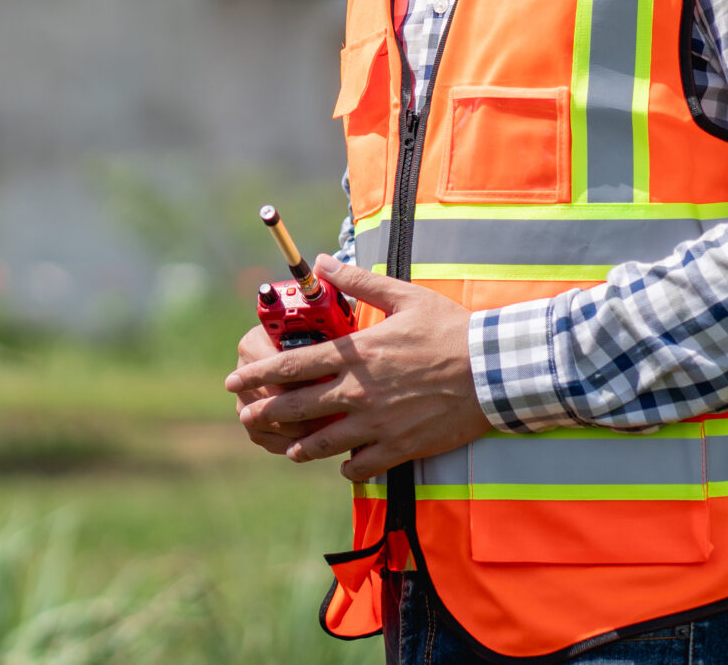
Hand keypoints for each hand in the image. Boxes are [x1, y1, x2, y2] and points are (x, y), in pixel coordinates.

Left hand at [223, 256, 488, 482]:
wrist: (493, 372)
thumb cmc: (450, 330)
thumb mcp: (403, 295)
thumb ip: (357, 282)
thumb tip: (323, 261)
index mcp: (355, 356)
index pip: (291, 366)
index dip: (257, 374)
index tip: (234, 380)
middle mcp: (358, 393)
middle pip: (297, 407)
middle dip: (265, 412)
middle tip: (246, 417)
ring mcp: (377, 424)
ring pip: (323, 443)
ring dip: (300, 445)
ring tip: (287, 446)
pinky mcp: (399, 447)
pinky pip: (361, 465)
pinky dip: (347, 465)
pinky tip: (341, 463)